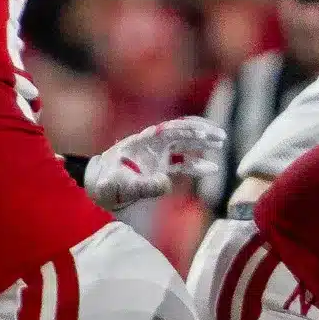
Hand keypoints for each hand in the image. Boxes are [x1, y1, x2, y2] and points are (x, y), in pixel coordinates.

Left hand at [84, 116, 225, 209]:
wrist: (97, 188)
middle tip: (221, 137)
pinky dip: (197, 164)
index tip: (205, 133)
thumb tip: (166, 183)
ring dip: (202, 144)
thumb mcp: (122, 186)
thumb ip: (143, 185)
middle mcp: (152, 145)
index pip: (169, 130)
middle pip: (180, 132)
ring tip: (221, 145)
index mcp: (142, 142)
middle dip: (201, 132)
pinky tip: (211, 169)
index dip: (188, 130)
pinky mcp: (160, 168)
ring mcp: (157, 156)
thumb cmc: (106, 184)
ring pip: (184, 145)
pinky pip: (182, 162)